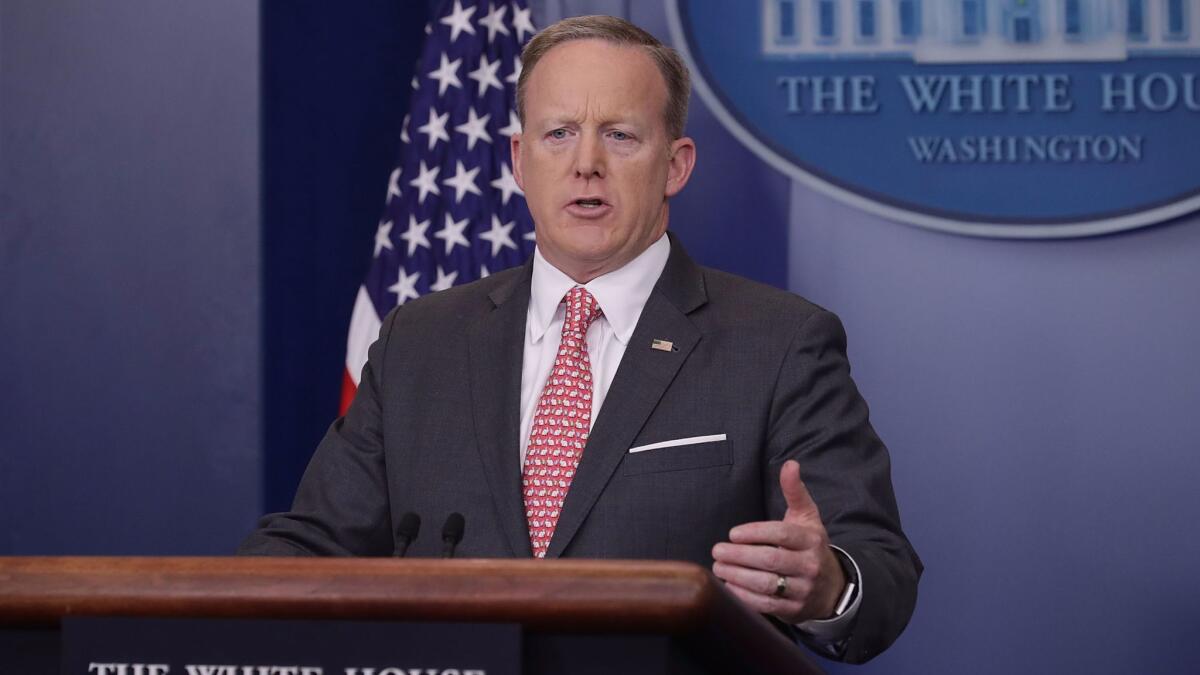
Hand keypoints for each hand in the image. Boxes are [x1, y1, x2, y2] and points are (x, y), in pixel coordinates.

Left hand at [711, 460, 845, 622]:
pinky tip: (728, 588)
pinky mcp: (794, 610)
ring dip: (738, 577)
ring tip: (718, 568)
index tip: (733, 534)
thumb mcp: (807, 517)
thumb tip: (790, 463)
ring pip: (767, 584)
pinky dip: (745, 598)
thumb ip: (795, 491)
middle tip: (717, 550)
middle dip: (740, 556)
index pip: (782, 534)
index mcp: (811, 540)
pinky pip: (767, 605)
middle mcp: (810, 565)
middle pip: (771, 560)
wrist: (832, 587)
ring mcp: (803, 589)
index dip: (755, 533)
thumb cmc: (811, 546)